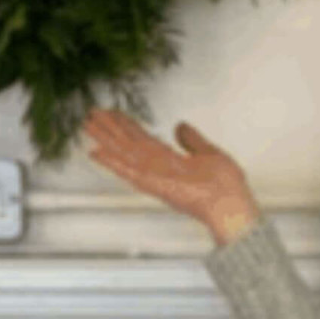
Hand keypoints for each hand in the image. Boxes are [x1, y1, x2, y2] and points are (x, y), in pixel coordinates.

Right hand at [81, 108, 257, 230]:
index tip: (114, 113)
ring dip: (106, 139)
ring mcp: (154, 177)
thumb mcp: (210, 153)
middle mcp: (158, 168)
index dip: (128, 126)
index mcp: (171, 161)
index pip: (144, 140)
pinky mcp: (153, 185)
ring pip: (125, 153)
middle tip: (92, 114)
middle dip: (111, 129)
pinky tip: (96, 152)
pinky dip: (112, 162)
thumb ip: (192, 140)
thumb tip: (180, 125)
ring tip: (88, 124)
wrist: (231, 205)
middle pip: (129, 144)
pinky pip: (129, 171)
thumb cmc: (226, 186)